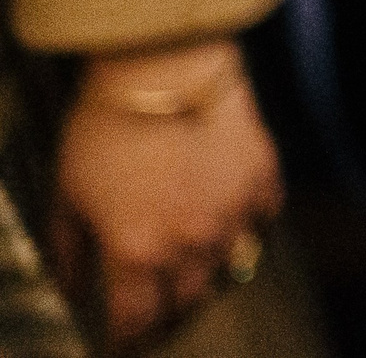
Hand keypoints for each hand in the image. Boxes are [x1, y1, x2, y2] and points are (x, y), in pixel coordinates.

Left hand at [47, 39, 283, 349]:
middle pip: (188, 298)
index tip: (124, 338)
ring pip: (230, 263)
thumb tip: (71, 285)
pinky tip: (234, 213)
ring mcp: (233, 210)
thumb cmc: (104, 128)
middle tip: (160, 301)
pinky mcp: (262, 176)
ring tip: (196, 259)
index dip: (128, 334)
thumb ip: (70, 249)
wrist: (162, 67)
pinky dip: (250, 220)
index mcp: (137, 252)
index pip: (137, 318)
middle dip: (170, 306)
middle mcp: (191, 241)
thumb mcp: (68, 192)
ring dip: (210, 266)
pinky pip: (264, 215)